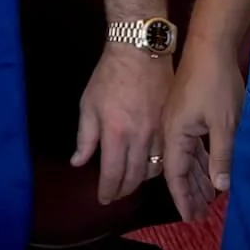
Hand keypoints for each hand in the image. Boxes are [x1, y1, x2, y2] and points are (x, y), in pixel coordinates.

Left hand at [72, 45, 174, 204]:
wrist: (140, 51)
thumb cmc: (109, 77)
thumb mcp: (88, 105)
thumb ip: (85, 138)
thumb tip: (78, 162)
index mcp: (116, 133)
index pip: (113, 174)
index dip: (108, 191)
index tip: (103, 199)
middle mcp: (140, 137)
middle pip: (135, 177)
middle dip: (124, 190)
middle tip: (116, 195)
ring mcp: (159, 132)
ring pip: (154, 169)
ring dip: (141, 179)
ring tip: (130, 181)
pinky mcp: (171, 124)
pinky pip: (166, 154)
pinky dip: (156, 164)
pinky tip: (148, 164)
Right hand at [159, 38, 243, 221]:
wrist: (208, 46)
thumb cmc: (216, 84)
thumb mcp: (224, 123)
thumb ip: (222, 156)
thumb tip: (220, 187)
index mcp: (175, 134)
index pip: (175, 174)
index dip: (183, 198)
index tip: (191, 218)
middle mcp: (171, 131)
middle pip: (178, 169)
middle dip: (189, 193)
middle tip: (200, 215)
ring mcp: (178, 121)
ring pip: (185, 158)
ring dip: (196, 179)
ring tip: (208, 200)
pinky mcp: (186, 114)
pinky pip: (191, 146)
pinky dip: (200, 162)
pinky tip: (210, 171)